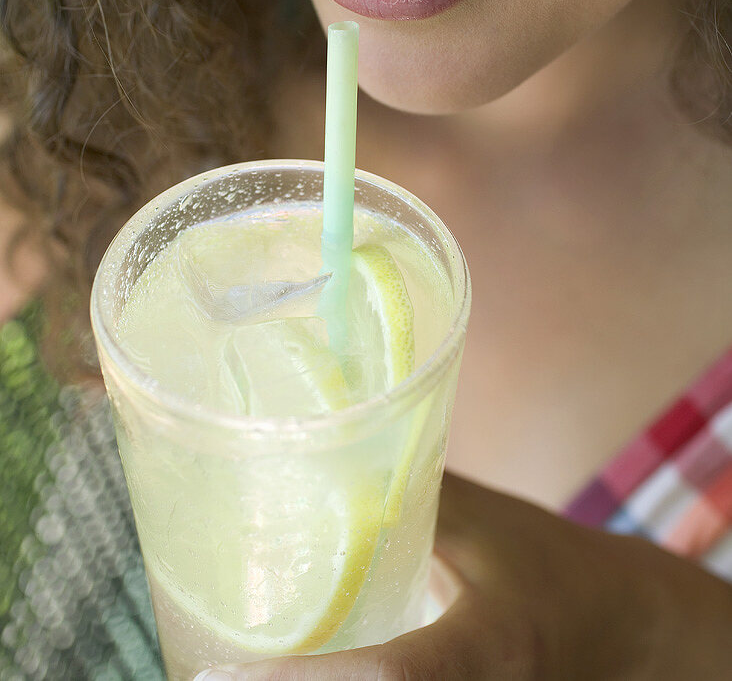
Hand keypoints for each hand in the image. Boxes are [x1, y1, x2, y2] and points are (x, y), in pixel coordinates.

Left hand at [194, 471, 731, 679]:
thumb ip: (406, 491)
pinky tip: (290, 678)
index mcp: (487, 647)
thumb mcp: (483, 522)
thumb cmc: (549, 565)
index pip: (390, 679)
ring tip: (229, 679)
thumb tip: (323, 446)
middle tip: (203, 678)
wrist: (617, 628)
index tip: (217, 675)